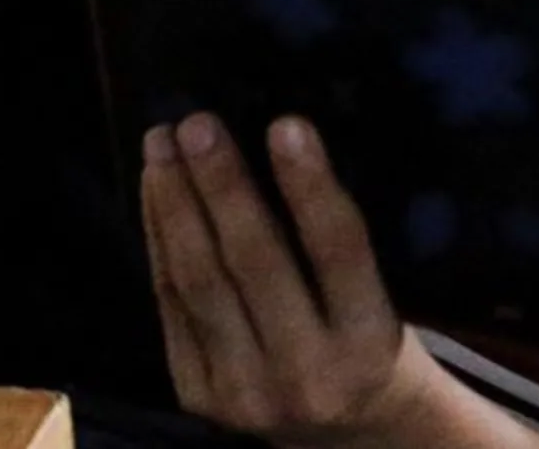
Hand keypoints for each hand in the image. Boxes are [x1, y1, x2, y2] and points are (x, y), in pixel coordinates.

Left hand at [145, 115, 411, 445]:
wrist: (350, 439)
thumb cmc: (374, 344)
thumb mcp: (383, 302)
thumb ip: (341, 245)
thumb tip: (287, 139)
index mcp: (368, 342)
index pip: (338, 251)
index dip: (310, 186)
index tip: (285, 123)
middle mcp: (305, 372)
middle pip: (255, 263)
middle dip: (221, 185)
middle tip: (198, 122)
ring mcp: (244, 392)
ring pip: (200, 283)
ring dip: (175, 205)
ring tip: (162, 143)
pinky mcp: (200, 398)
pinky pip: (171, 307)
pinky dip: (160, 242)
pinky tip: (156, 193)